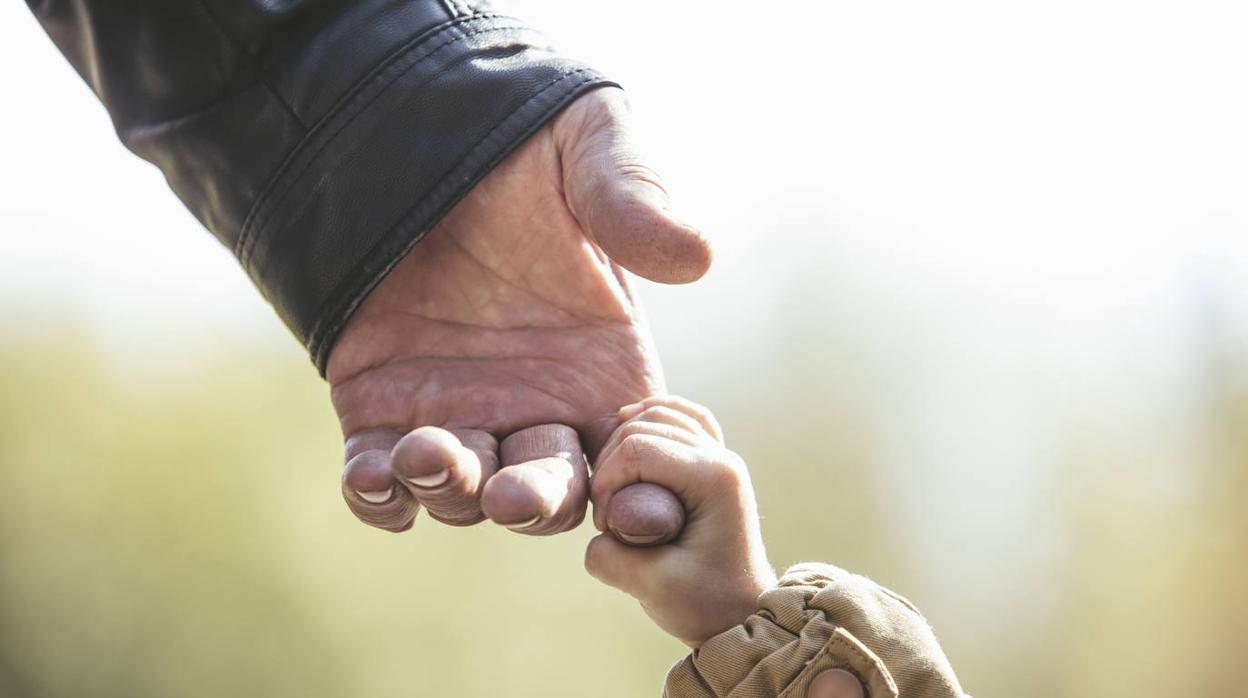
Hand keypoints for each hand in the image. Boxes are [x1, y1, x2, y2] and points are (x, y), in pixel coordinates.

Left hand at [327, 88, 710, 534]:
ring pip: (463, 492)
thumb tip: (698, 257)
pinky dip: (378, 495)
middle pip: (549, 494)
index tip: (632, 501)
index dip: (639, 490)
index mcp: (603, 369)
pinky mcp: (381, 409)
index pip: (634, 458)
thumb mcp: (586, 147)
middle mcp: (536, 406)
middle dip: (535, 504)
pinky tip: (374, 477)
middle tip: (513, 495)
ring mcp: (459, 414)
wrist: (409, 129)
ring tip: (427, 452)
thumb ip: (634, 199)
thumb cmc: (519, 137)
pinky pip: (381, 478)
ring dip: (450, 490)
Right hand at [584, 396, 776, 646]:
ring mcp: (721, 456)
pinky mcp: (713, 462)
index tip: (606, 527)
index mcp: (714, 478)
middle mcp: (722, 457)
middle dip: (611, 465)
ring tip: (614, 486)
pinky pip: (682, 417)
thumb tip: (598, 529)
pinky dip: (652, 416)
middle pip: (644, 426)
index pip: (637, 449)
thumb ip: (609, 556)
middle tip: (609, 515)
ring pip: (660, 414)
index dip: (606, 483)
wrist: (743, 615)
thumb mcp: (650, 587)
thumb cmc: (705, 604)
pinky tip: (629, 422)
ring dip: (624, 441)